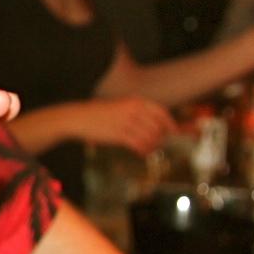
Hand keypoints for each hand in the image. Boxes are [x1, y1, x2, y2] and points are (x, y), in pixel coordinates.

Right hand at [60, 97, 176, 155]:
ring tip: (149, 149)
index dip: (169, 123)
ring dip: (152, 145)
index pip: (160, 111)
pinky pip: (139, 144)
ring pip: (150, 137)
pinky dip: (144, 150)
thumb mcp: (120, 106)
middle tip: (158, 143)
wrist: (79, 118)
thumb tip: (153, 124)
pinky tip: (142, 152)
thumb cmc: (99, 113)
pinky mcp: (120, 135)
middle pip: (157, 126)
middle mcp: (133, 110)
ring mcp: (127, 122)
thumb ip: (136, 112)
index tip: (174, 130)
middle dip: (161, 137)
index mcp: (134, 101)